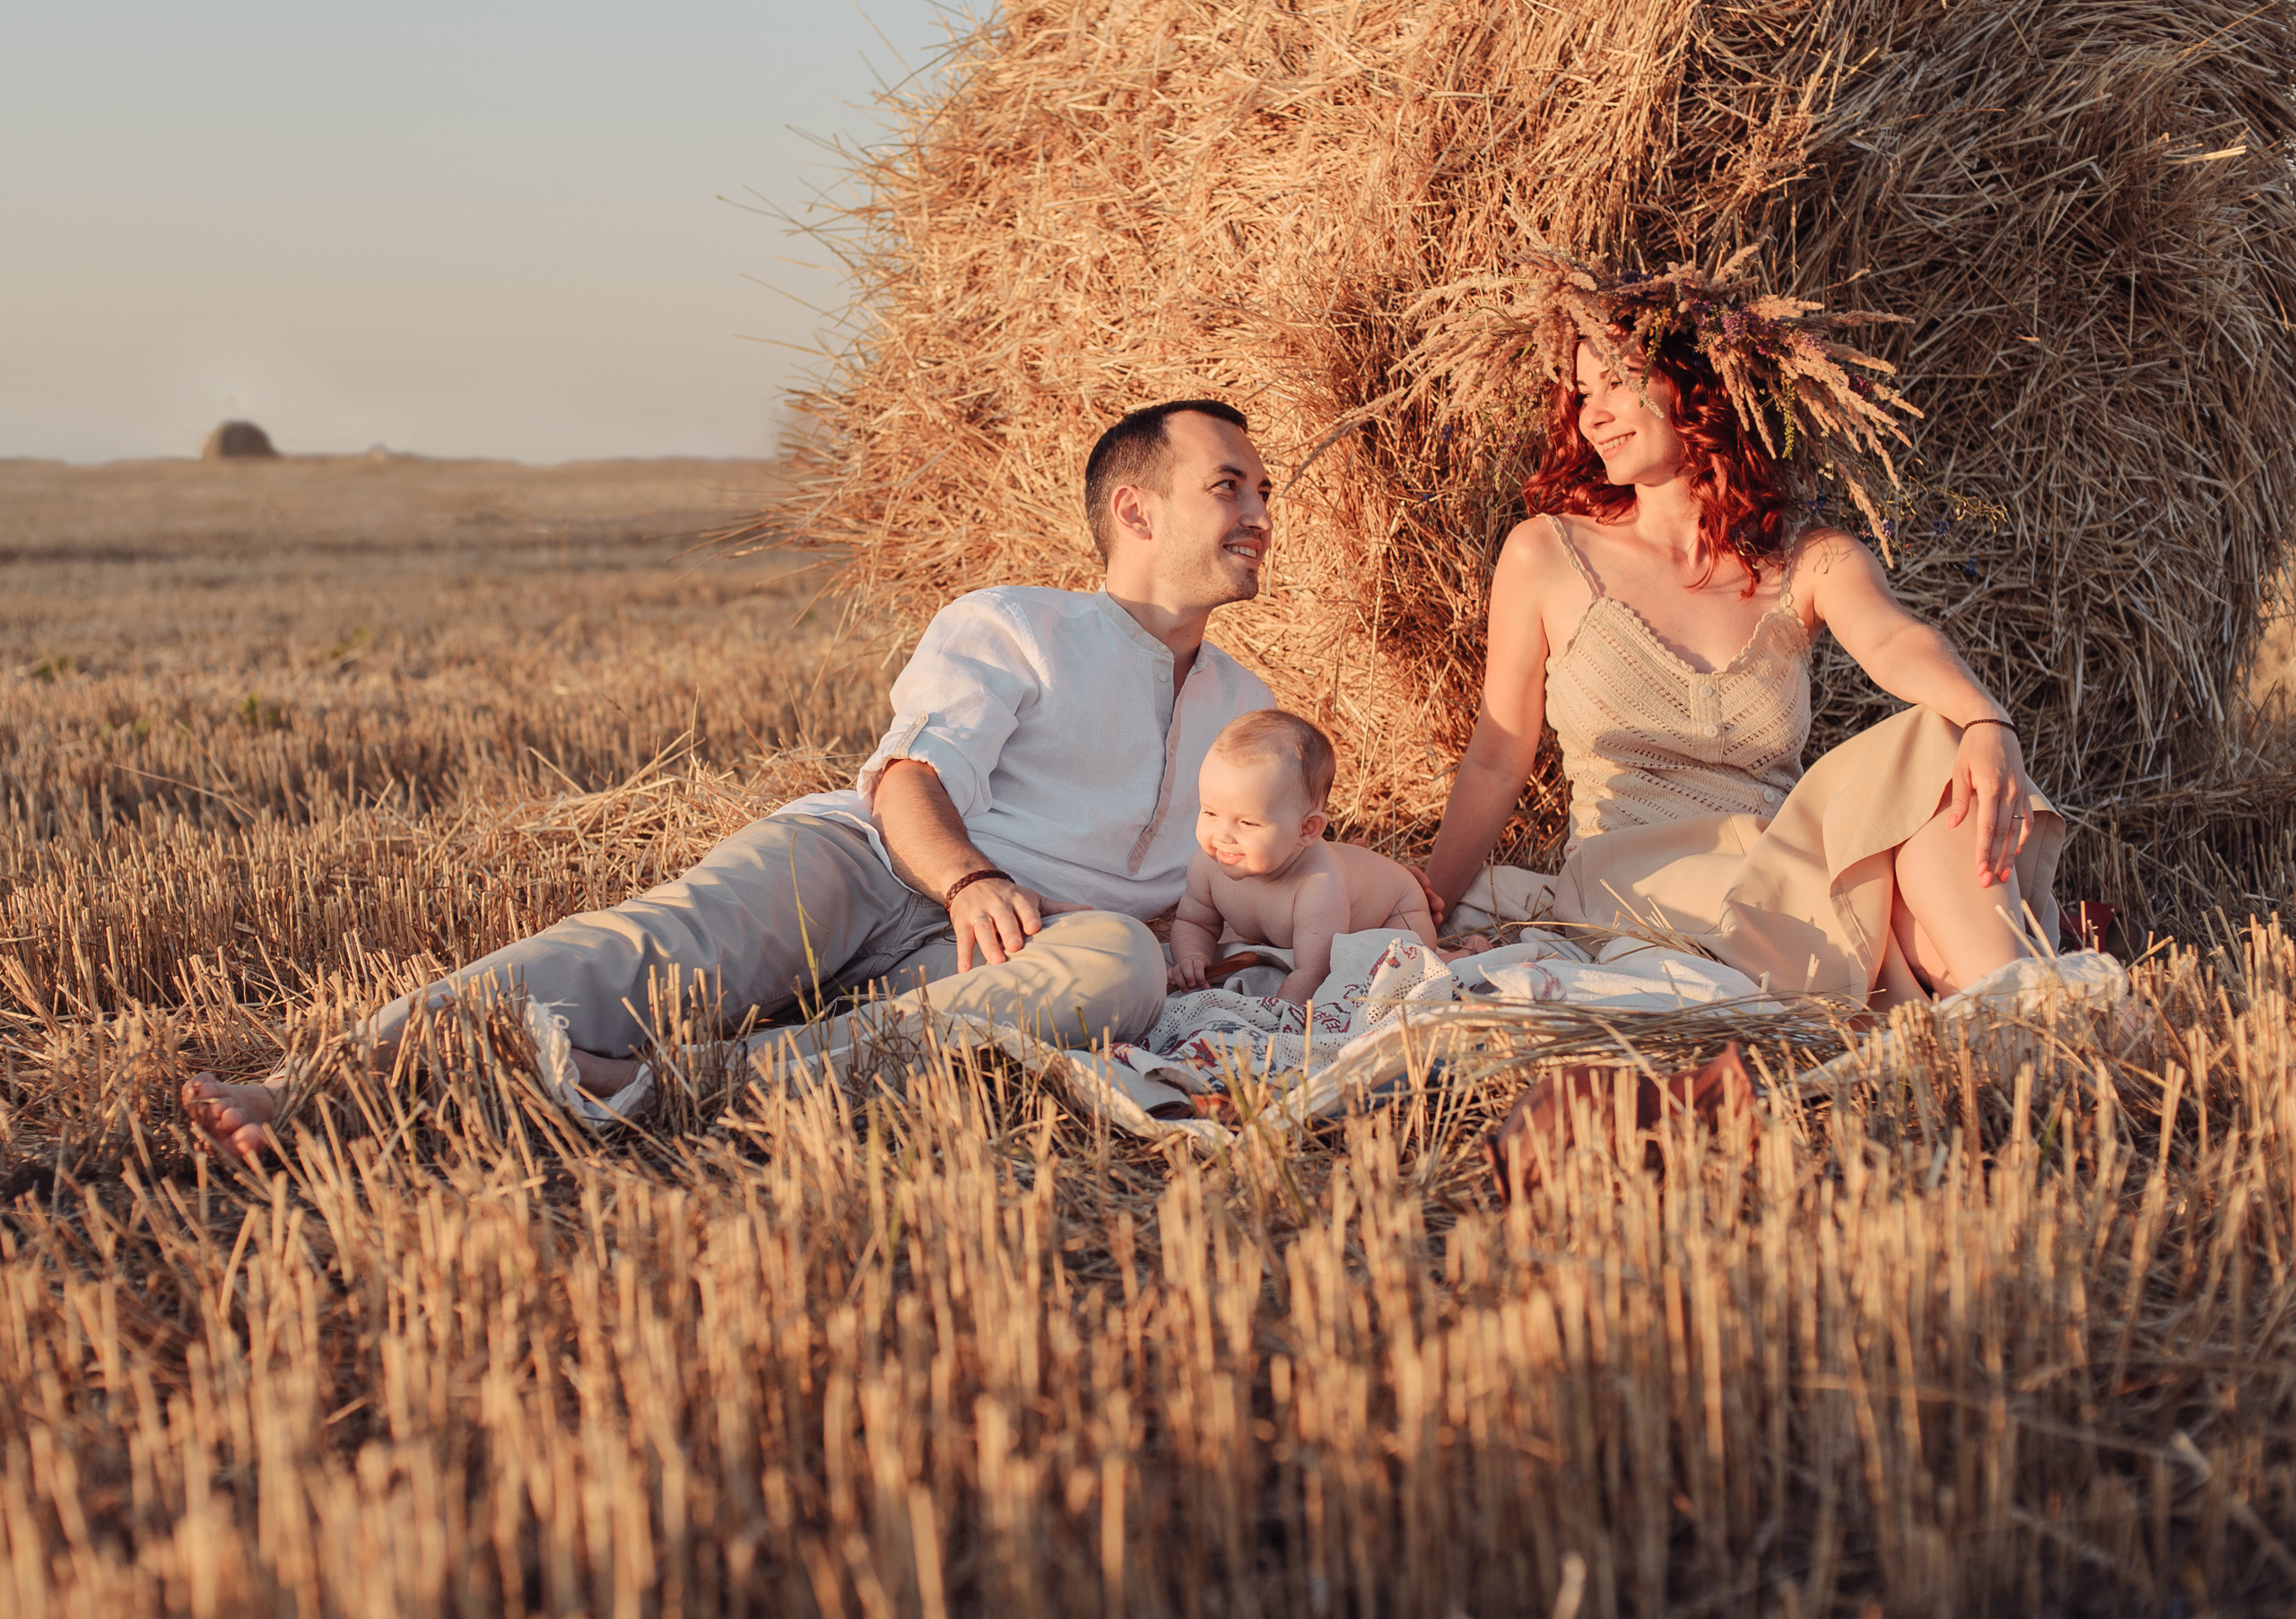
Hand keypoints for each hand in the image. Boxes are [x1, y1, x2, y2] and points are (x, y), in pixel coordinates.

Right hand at [946, 874, 1078, 970]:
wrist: (971, 879)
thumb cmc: (1010, 896)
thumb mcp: (1033, 899)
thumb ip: (1060, 909)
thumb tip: (1093, 911)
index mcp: (1018, 899)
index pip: (1025, 907)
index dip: (1029, 917)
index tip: (1033, 929)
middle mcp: (998, 904)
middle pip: (1003, 918)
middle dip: (1008, 931)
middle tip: (1015, 947)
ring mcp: (978, 913)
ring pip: (982, 929)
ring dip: (988, 946)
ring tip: (995, 962)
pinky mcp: (962, 922)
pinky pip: (963, 939)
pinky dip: (963, 955)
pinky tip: (965, 971)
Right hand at [1168, 954, 1210, 991]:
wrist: (1193, 962)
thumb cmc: (1200, 970)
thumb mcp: (1206, 974)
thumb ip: (1206, 981)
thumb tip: (1206, 986)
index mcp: (1198, 960)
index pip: (1198, 965)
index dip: (1200, 975)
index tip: (1201, 982)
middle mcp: (1187, 961)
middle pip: (1185, 965)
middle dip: (1189, 977)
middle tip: (1192, 985)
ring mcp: (1179, 965)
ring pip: (1176, 970)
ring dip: (1180, 982)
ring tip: (1185, 989)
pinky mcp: (1172, 970)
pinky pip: (1168, 973)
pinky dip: (1171, 979)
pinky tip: (1175, 984)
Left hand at [1353, 839, 1446, 927]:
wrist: (1355, 914)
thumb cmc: (1358, 888)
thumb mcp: (1359, 872)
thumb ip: (1359, 857)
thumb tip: (1359, 840)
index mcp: (1394, 877)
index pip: (1409, 873)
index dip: (1418, 877)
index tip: (1426, 883)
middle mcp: (1403, 889)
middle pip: (1421, 890)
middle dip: (1430, 895)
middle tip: (1437, 904)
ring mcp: (1407, 903)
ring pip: (1425, 904)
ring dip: (1434, 906)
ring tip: (1438, 915)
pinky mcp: (1407, 917)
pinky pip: (1422, 918)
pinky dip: (1431, 918)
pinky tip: (1436, 921)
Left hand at [1946, 722, 2030, 887]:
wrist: (1994, 726)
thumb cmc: (1972, 748)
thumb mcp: (1959, 771)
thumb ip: (1959, 800)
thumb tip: (1953, 826)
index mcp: (1992, 788)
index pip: (1988, 828)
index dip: (1984, 852)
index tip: (1979, 871)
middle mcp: (2010, 792)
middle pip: (2003, 834)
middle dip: (1996, 860)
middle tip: (1988, 883)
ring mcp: (2020, 792)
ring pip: (2017, 830)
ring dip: (2010, 854)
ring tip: (2004, 876)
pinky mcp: (2024, 791)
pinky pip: (2026, 819)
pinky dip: (2022, 836)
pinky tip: (2015, 851)